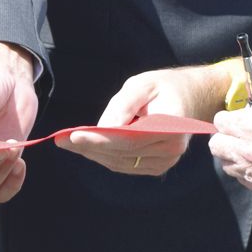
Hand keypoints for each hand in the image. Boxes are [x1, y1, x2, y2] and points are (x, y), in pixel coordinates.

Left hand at [57, 66, 218, 176]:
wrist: (191, 98)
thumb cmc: (164, 87)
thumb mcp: (142, 84)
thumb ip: (123, 105)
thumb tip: (103, 128)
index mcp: (170, 126)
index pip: (129, 139)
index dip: (99, 140)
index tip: (73, 136)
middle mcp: (170, 149)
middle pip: (122, 153)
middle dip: (89, 147)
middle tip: (61, 140)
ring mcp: (166, 161)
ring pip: (121, 162)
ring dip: (93, 154)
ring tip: (68, 143)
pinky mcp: (158, 166)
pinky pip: (126, 165)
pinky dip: (105, 157)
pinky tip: (88, 147)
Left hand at [209, 91, 251, 198]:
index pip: (219, 122)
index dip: (229, 119)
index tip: (237, 119)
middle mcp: (251, 153)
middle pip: (217, 147)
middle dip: (226, 138)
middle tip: (240, 135)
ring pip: (230, 167)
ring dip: (237, 157)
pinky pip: (247, 182)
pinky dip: (251, 173)